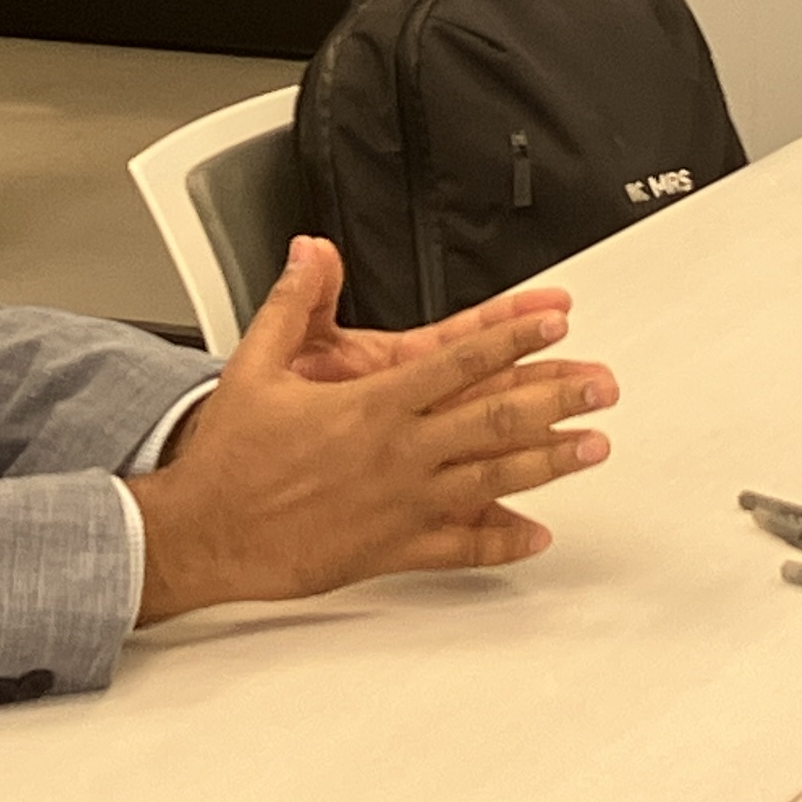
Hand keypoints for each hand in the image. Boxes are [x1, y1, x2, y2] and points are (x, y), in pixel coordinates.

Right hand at [126, 235, 614, 621]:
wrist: (201, 532)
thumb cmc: (228, 457)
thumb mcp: (255, 364)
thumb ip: (295, 303)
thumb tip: (314, 252)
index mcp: (371, 403)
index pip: (459, 360)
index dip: (513, 338)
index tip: (555, 323)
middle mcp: (396, 452)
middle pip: (492, 418)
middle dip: (555, 397)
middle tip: (600, 386)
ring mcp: (400, 503)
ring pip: (491, 479)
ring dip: (548, 461)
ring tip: (593, 447)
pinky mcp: (390, 549)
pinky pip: (459, 547)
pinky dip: (501, 542)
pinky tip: (537, 535)